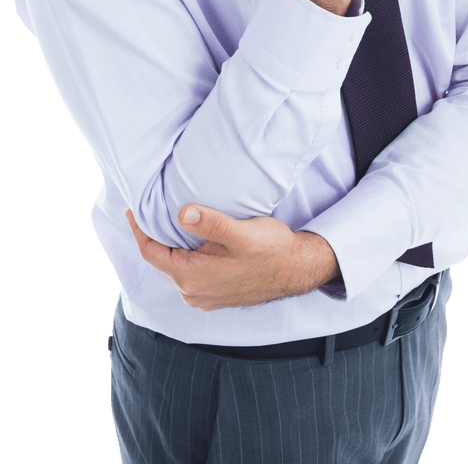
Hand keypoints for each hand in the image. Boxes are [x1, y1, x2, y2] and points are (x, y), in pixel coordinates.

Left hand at [125, 205, 339, 310]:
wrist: (296, 270)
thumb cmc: (271, 250)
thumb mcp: (242, 233)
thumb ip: (211, 224)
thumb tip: (182, 213)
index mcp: (193, 277)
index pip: (151, 253)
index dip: (139, 230)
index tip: (133, 209)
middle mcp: (193, 292)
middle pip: (159, 261)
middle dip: (151, 236)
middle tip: (147, 211)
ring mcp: (203, 296)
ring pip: (173, 268)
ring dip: (167, 247)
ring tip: (165, 223)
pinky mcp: (214, 294)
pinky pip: (186, 275)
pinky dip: (180, 257)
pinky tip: (189, 241)